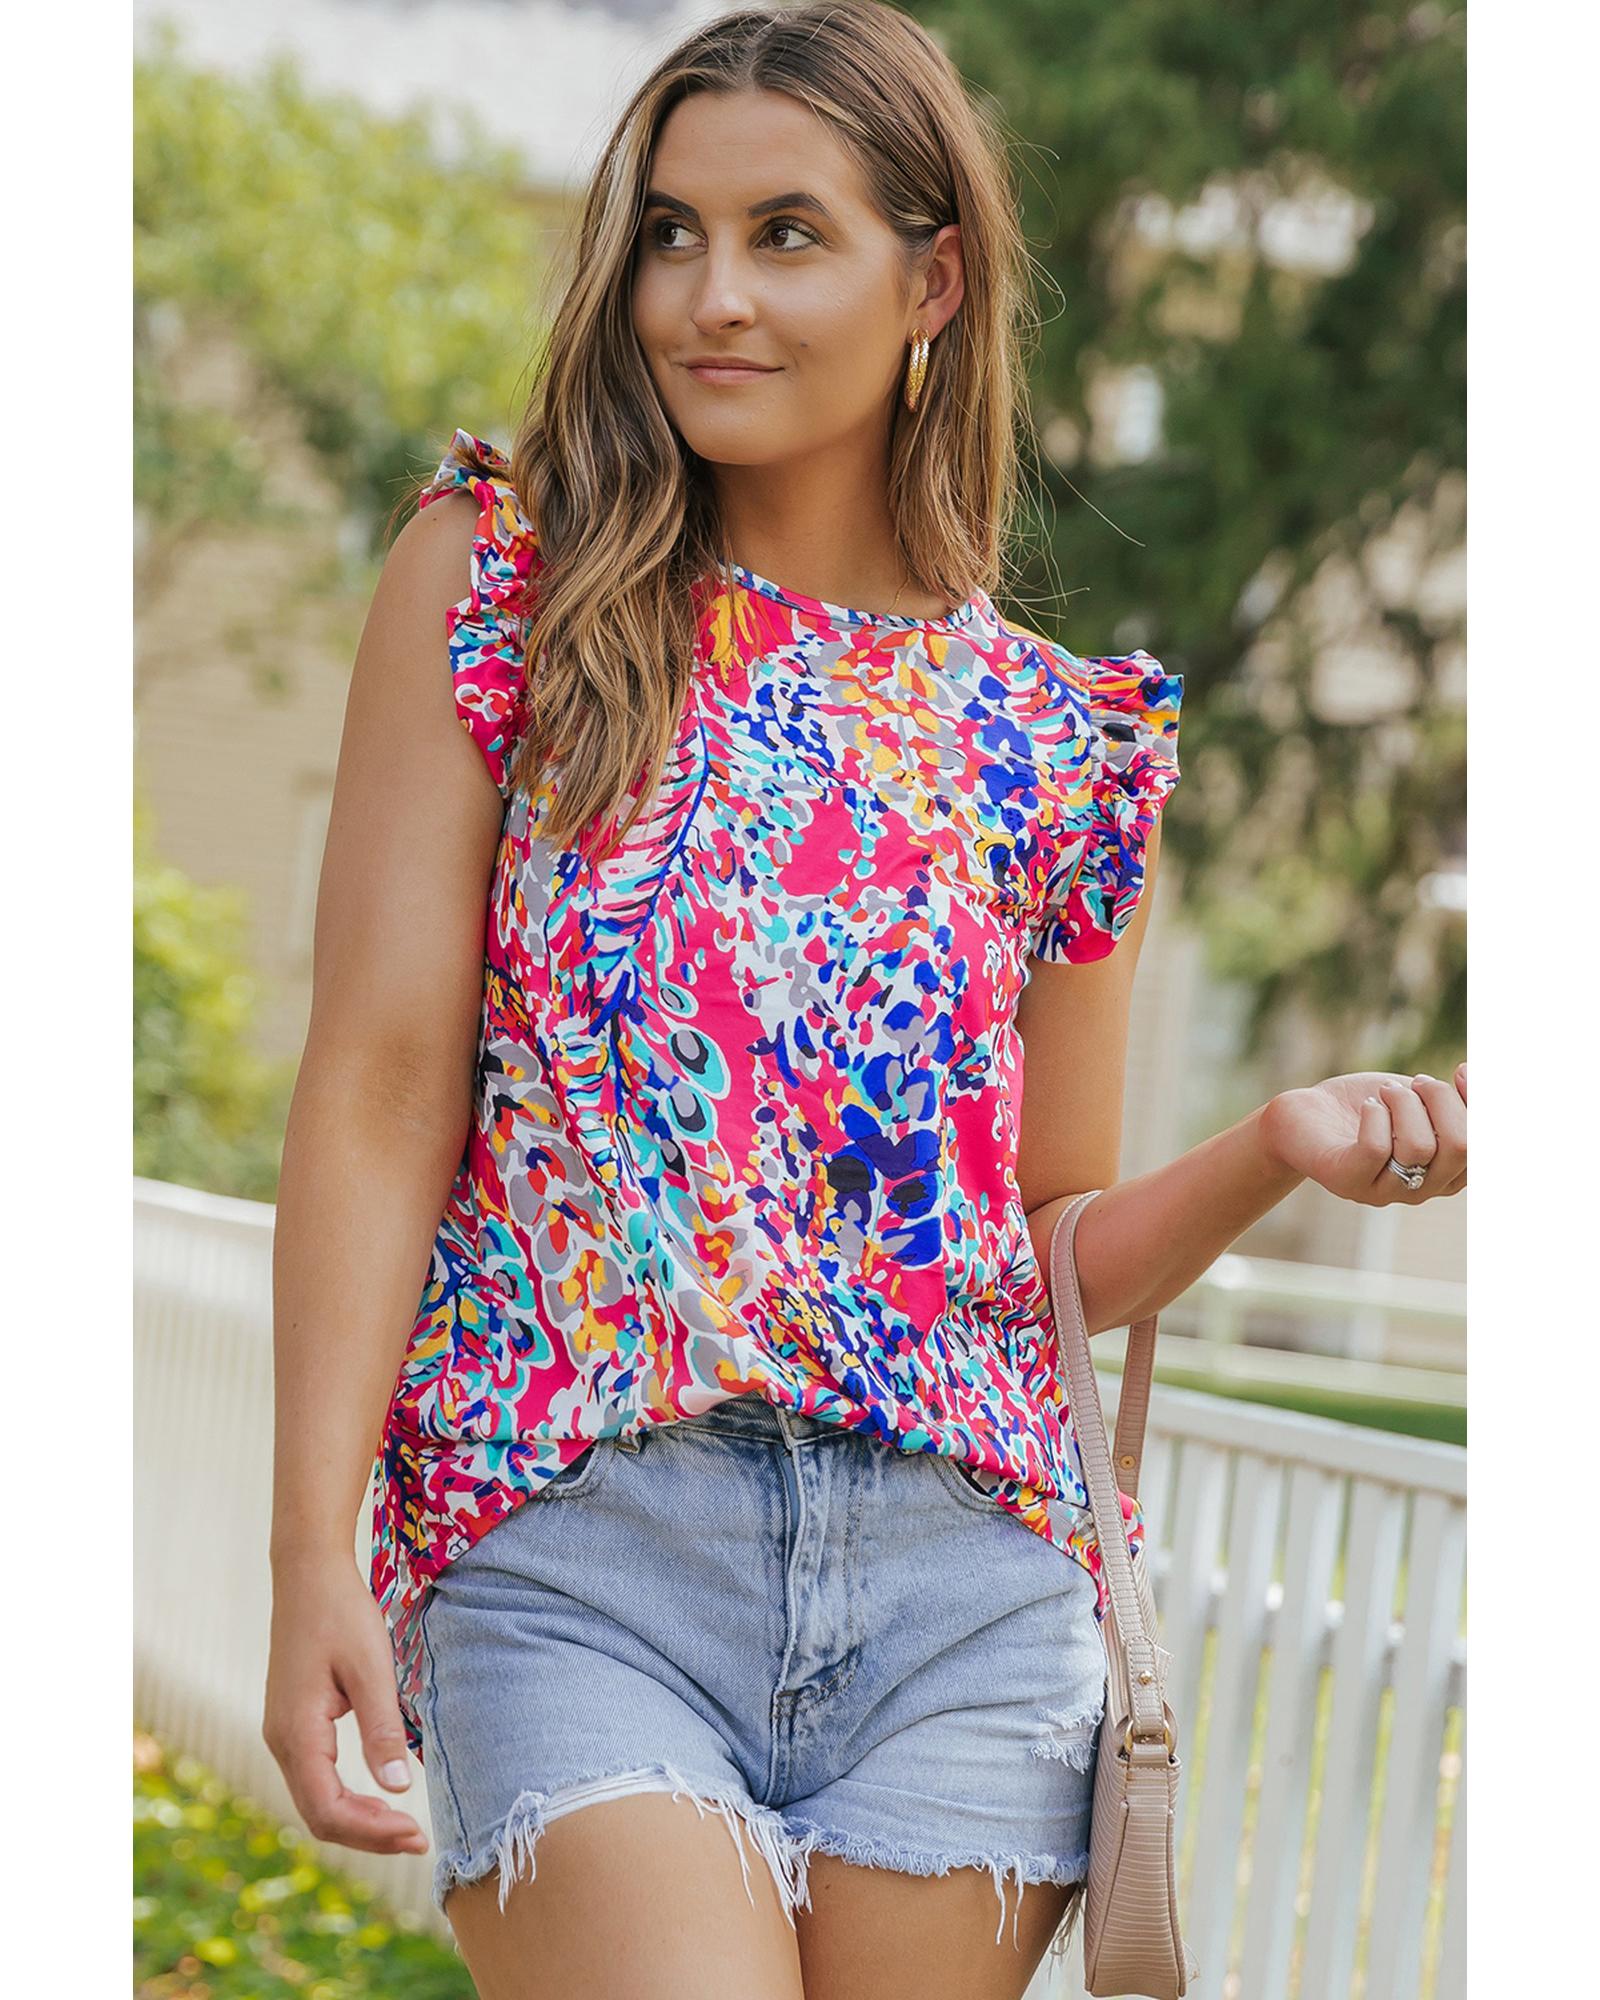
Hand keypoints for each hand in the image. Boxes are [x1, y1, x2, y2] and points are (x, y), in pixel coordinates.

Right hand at [261, 1555, 429, 1859]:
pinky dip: (347, 1798)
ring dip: (358, 1820)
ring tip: (403, 1827)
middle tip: (418, 1840)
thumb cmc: (342, 1613)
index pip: (328, 1810)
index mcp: (296, 1733)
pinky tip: (378, 1796)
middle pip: (319, 1815)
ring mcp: (283, 1734)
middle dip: (368, 1835)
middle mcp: (281, 1742)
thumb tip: (397, 1790)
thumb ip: (382, 1728)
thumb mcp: (371, 1667)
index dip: (372, 1833)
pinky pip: (316, 1778)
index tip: (417, 1835)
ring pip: (316, 1800)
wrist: (308, 1573)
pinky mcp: (293, 1724)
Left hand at [1260, 1061, 1466, 1203]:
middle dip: (1442, 1099)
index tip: (1459, 1071)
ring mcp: (1384, 1192)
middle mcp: (1423, 1191)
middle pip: (1462, 1146)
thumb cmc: (1371, 1106)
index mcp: (1449, 1174)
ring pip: (1419, 1145)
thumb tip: (1477, 1076)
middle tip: (1415, 1082)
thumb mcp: (1423, 1100)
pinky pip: (1376, 1148)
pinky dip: (1375, 1115)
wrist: (1306, 1115)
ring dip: (1404, 1102)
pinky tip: (1367, 1107)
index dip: (1479, 1104)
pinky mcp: (1347, 1180)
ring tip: (1385, 1093)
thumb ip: (1458, 1101)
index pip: (1485, 1148)